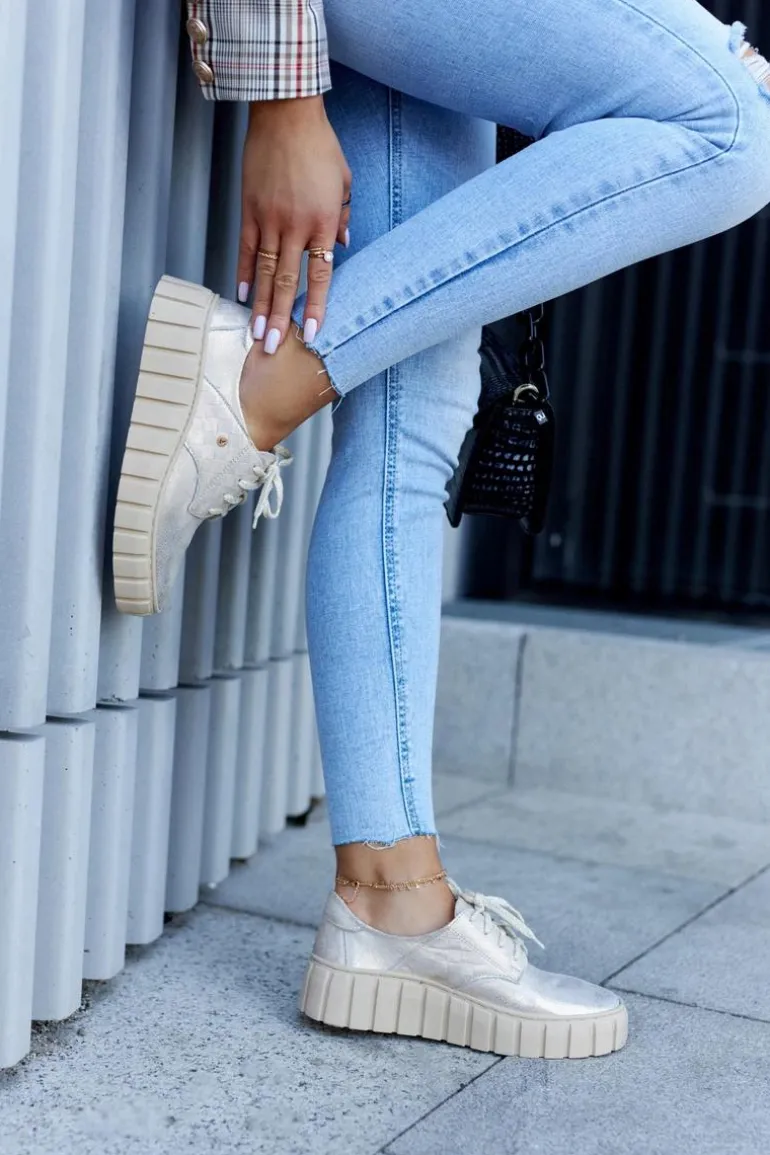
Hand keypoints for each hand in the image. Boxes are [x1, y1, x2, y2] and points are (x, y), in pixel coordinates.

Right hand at [238, 96, 351, 351]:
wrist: (286, 115)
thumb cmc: (320, 146)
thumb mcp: (344, 182)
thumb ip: (343, 216)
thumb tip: (342, 246)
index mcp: (323, 222)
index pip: (321, 274)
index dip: (316, 306)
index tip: (311, 334)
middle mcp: (295, 226)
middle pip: (287, 281)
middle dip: (280, 318)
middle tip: (273, 347)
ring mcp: (269, 219)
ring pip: (264, 272)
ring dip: (260, 305)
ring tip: (255, 332)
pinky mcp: (249, 209)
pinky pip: (246, 248)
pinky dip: (244, 272)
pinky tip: (242, 294)